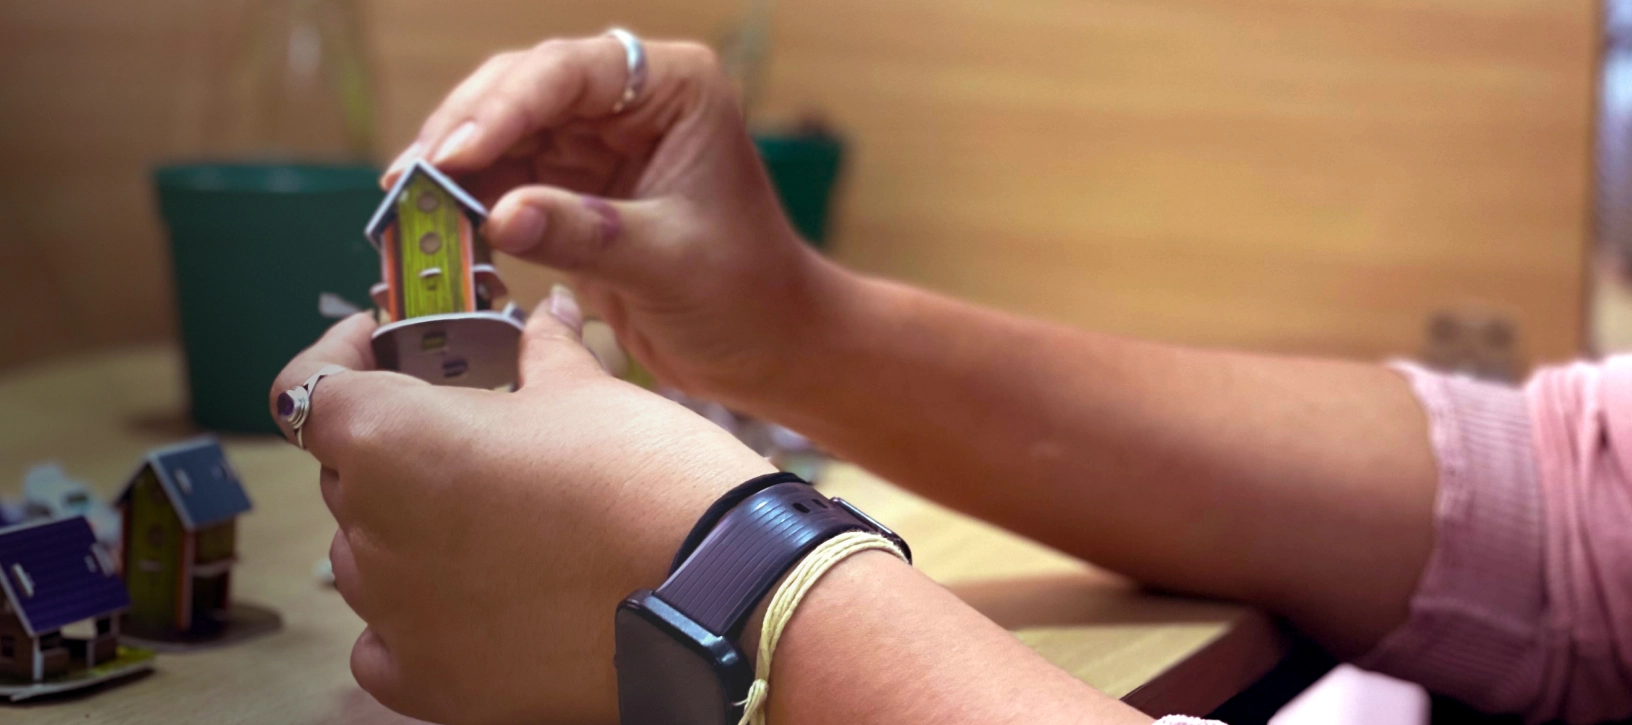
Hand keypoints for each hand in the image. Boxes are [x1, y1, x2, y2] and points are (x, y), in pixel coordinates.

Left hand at [268, 290, 774, 723]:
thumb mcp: (589, 391)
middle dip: (399, 446)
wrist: (717, 595)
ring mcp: (396, 615)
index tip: (377, 345)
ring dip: (411, 530)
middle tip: (474, 433)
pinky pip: (388, 640)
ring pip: (370, 557)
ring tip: (496, 519)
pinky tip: (478, 596)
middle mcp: (372, 530)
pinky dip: (417, 616)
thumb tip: (547, 317)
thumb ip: (542, 351)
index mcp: (393, 439)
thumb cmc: (648, 477)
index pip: (310, 389)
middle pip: (350, 475)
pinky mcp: (432, 682)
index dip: (339, 356)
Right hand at [382, 34, 848, 408]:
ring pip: (502, 135)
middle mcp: (631, 100)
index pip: (572, 72)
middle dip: (462, 134)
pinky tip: (434, 231)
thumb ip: (585, 235)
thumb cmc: (746, 295)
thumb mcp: (669, 264)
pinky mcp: (573, 188)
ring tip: (405, 211)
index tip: (452, 154)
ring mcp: (597, 141)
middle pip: (523, 91)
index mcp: (674, 87)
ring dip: (453, 172)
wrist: (766, 348)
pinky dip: (467, 205)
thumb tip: (498, 217)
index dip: (504, 108)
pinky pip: (504, 181)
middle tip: (408, 184)